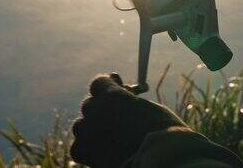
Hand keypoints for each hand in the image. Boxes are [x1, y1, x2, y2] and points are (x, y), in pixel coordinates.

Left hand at [71, 73, 186, 167]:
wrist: (162, 161)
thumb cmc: (164, 134)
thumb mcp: (148, 109)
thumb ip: (129, 101)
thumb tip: (123, 95)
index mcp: (112, 95)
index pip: (99, 83)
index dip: (109, 87)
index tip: (118, 93)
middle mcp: (95, 109)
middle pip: (90, 104)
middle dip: (102, 110)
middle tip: (118, 119)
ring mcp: (86, 131)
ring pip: (81, 125)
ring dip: (93, 130)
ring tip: (113, 139)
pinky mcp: (82, 152)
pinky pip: (77, 147)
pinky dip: (87, 150)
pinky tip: (103, 153)